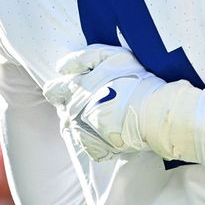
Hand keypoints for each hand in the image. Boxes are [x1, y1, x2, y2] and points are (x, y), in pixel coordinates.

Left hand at [43, 45, 162, 160]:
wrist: (152, 113)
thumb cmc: (134, 81)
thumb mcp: (111, 56)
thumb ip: (83, 58)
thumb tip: (62, 68)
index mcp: (73, 89)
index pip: (52, 90)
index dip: (62, 87)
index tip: (78, 86)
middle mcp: (72, 112)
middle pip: (62, 110)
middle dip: (74, 104)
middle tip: (97, 99)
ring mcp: (82, 132)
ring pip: (73, 127)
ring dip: (83, 120)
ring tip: (104, 115)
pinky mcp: (94, 148)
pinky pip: (87, 143)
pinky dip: (95, 137)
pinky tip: (109, 129)